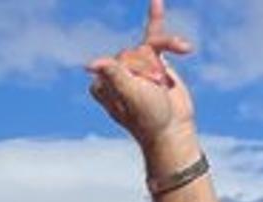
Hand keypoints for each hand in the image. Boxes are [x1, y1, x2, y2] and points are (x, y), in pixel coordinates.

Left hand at [87, 0, 196, 149]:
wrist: (173, 128)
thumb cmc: (149, 116)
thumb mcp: (132, 95)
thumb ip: (114, 75)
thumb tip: (89, 63)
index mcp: (102, 83)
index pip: (120, 60)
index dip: (139, 72)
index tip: (145, 92)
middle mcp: (115, 73)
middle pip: (135, 51)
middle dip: (151, 68)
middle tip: (156, 91)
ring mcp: (134, 66)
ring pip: (150, 45)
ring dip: (165, 56)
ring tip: (166, 81)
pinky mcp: (152, 60)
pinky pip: (153, 36)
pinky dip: (155, 19)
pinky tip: (155, 1)